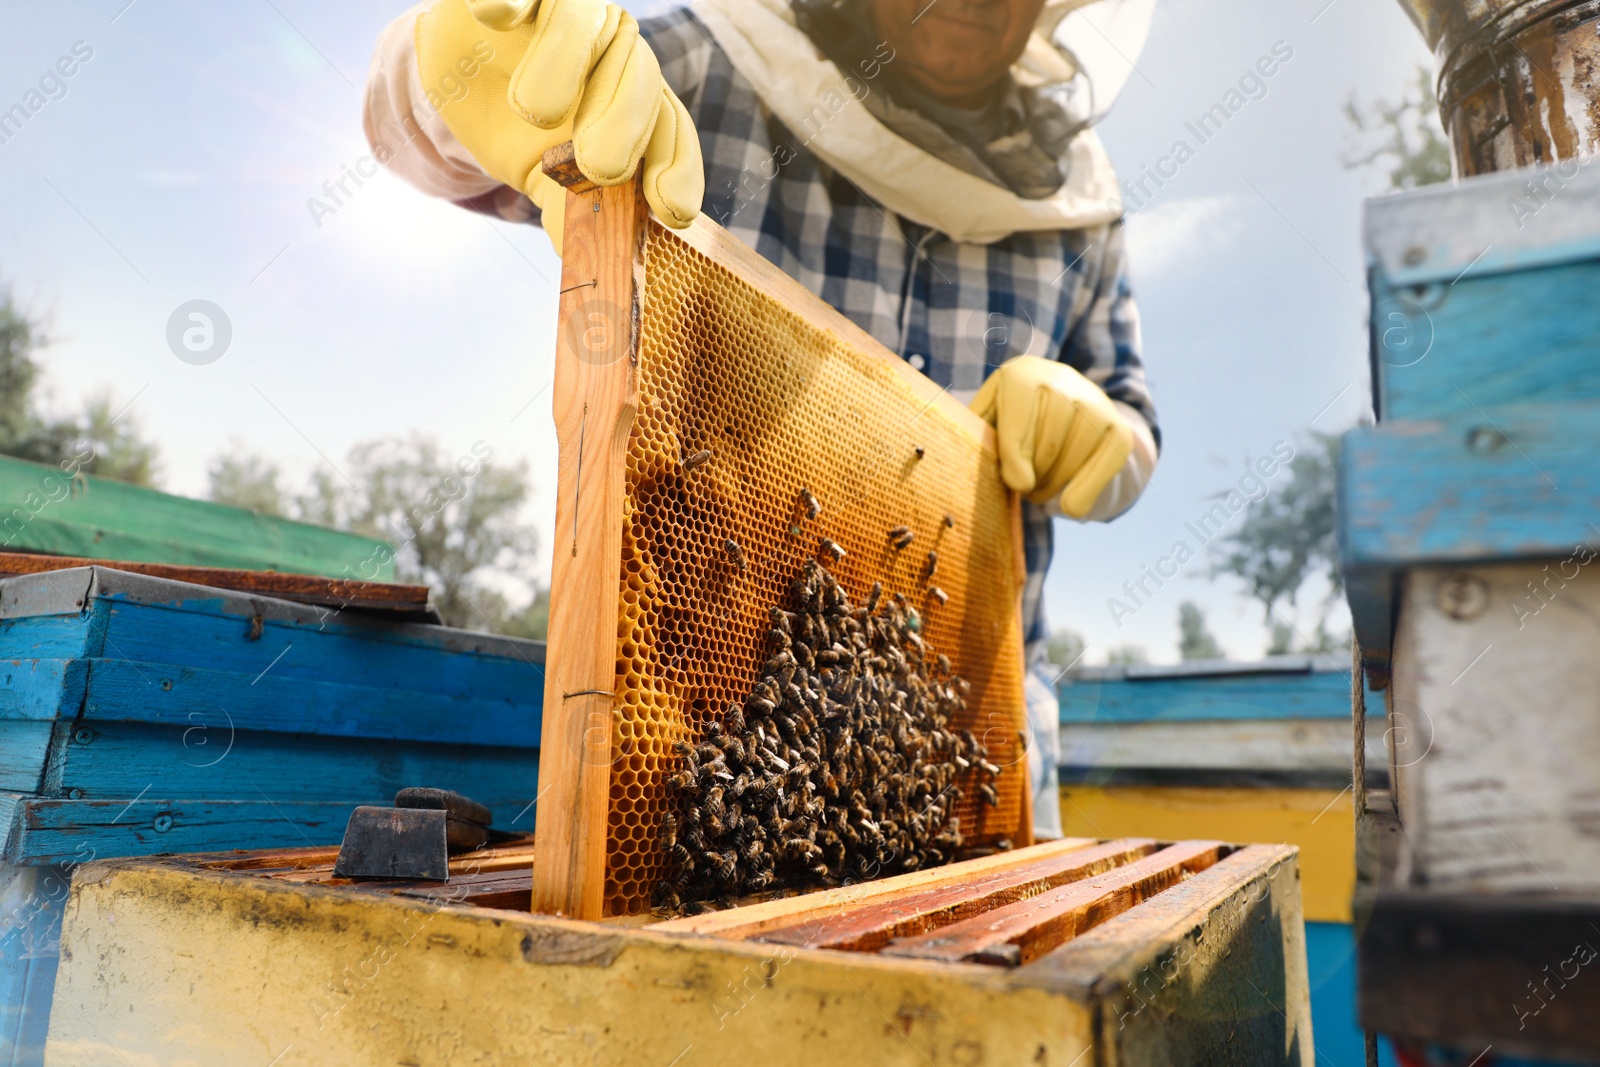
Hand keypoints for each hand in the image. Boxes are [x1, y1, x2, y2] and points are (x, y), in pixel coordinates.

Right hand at [416, 0, 703, 252]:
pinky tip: (499, 18)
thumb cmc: (522, 136)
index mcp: (637, 100)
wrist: (458, 83)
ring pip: (583, 21)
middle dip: (624, 124)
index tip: (670, 211)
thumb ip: (575, 217)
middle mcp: (616, 48)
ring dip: (564, 66)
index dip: (677, 170)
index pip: (672, 131)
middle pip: (640, 75)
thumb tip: (592, 274)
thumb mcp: (551, 183)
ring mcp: (568, 10)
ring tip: (532, 112)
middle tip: (599, 167)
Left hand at [970, 356, 1133, 518]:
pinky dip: (1084, 493)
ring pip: (1073, 460)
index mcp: (1020, 374)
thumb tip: (989, 468)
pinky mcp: (1118, 428)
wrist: (1066, 404)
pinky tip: (1069, 506)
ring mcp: (1096, 402)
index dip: (1015, 458)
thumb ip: (981, 440)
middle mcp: (1062, 379)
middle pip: (1047, 445)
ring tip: (1039, 488)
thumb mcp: (989, 420)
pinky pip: (1104, 467)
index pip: (1019, 422)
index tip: (1017, 484)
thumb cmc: (1013, 420)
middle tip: (1024, 487)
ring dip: (1053, 488)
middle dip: (1032, 477)